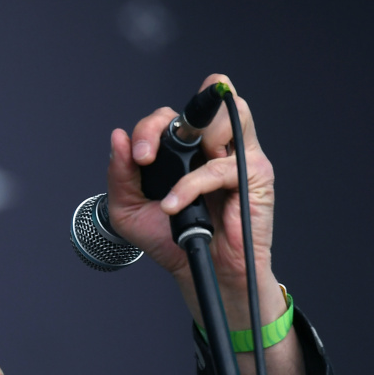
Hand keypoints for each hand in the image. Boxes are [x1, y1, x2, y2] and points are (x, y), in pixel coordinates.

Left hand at [105, 74, 278, 327]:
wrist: (196, 270)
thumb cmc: (169, 239)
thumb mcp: (129, 210)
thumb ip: (120, 174)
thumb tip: (118, 137)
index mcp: (185, 149)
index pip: (170, 117)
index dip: (149, 129)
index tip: (137, 158)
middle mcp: (213, 147)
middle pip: (200, 105)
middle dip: (165, 124)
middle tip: (145, 157)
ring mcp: (238, 156)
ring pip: (231, 112)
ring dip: (199, 135)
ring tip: (179, 171)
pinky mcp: (255, 174)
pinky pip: (221, 166)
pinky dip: (192, 185)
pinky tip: (175, 205)